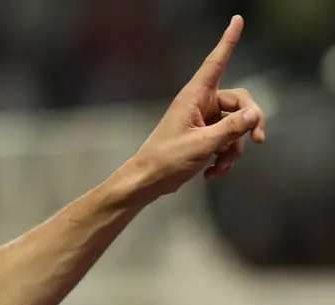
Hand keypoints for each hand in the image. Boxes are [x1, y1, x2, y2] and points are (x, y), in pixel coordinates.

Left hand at [123, 15, 266, 202]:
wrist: (147, 182)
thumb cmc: (166, 160)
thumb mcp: (203, 144)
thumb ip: (231, 128)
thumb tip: (255, 114)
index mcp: (194, 97)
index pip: (215, 63)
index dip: (227, 41)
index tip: (237, 20)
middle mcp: (200, 104)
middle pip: (240, 102)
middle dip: (251, 122)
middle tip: (259, 139)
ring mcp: (203, 121)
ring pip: (236, 126)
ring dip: (233, 149)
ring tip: (220, 166)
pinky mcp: (204, 136)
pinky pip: (227, 140)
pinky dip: (225, 157)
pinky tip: (212, 173)